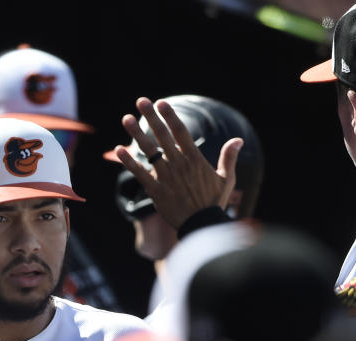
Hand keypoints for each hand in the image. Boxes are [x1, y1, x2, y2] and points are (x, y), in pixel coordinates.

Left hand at [115, 97, 241, 229]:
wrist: (200, 225)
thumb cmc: (214, 202)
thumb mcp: (226, 179)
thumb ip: (228, 158)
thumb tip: (238, 140)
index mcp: (195, 159)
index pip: (180, 132)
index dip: (170, 116)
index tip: (161, 103)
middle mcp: (178, 164)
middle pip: (162, 136)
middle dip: (151, 117)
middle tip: (141, 101)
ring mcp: (165, 176)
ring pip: (148, 151)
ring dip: (136, 134)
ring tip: (127, 119)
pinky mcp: (155, 190)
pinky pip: (139, 172)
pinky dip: (128, 161)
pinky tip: (118, 149)